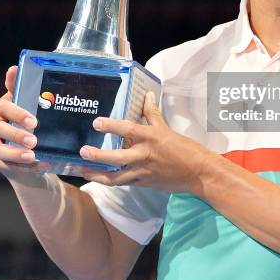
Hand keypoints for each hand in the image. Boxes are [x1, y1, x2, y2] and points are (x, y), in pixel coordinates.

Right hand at [0, 66, 48, 178]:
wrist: (27, 143)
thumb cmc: (27, 118)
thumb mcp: (28, 102)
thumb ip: (21, 87)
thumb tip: (13, 68)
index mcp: (0, 107)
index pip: (3, 106)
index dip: (17, 113)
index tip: (34, 121)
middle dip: (16, 134)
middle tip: (35, 139)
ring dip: (15, 153)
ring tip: (32, 155)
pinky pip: (4, 164)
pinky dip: (20, 166)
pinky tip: (36, 165)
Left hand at [79, 91, 208, 193]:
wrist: (197, 173)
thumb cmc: (184, 148)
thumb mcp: (166, 128)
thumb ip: (152, 113)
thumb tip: (147, 95)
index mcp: (150, 138)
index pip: (127, 129)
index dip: (111, 125)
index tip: (96, 122)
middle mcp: (144, 155)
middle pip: (116, 157)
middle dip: (98, 156)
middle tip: (82, 151)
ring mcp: (143, 172)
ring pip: (115, 177)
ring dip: (97, 175)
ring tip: (82, 171)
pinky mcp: (144, 184)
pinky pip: (124, 183)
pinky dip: (111, 181)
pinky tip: (101, 178)